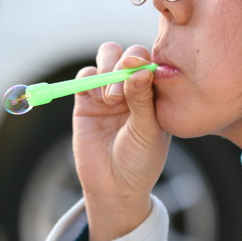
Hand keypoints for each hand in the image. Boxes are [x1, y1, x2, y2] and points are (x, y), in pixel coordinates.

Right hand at [72, 42, 170, 240]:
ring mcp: (109, 92)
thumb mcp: (148, 131)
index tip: (138, 71)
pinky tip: (97, 99)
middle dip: (123, 64)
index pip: (150, 61)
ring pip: (106, 57)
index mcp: (155, 92)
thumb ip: (143, 99)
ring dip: (107, 69)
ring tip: (111, 99)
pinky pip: (86, 75)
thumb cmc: (140, 161)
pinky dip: (89, 79)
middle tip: (120, 93)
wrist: (113, 186)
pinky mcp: (86, 100)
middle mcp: (133, 87)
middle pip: (127, 54)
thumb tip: (140, 69)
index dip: (143, 61)